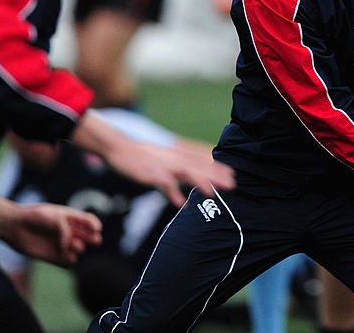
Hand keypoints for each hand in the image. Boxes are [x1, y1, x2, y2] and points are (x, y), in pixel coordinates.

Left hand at [6, 203, 102, 265]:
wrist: (15, 226)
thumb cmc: (34, 217)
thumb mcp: (55, 217)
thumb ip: (66, 230)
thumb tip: (67, 246)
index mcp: (69, 218)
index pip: (88, 220)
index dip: (94, 225)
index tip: (96, 229)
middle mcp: (67, 231)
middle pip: (87, 236)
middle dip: (93, 238)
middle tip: (95, 240)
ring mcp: (60, 244)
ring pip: (78, 249)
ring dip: (79, 248)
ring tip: (73, 245)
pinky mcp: (52, 256)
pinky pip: (67, 262)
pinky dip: (69, 260)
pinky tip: (65, 256)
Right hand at [105, 140, 234, 206]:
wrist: (120, 149)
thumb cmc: (142, 156)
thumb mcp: (164, 158)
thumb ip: (177, 165)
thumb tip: (188, 174)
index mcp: (178, 156)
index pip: (202, 161)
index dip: (218, 168)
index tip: (232, 175)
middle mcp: (174, 159)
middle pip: (199, 167)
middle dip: (216, 176)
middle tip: (232, 185)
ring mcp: (164, 166)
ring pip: (186, 173)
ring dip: (200, 182)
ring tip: (212, 194)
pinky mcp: (151, 174)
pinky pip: (165, 185)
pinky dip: (173, 194)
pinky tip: (181, 205)